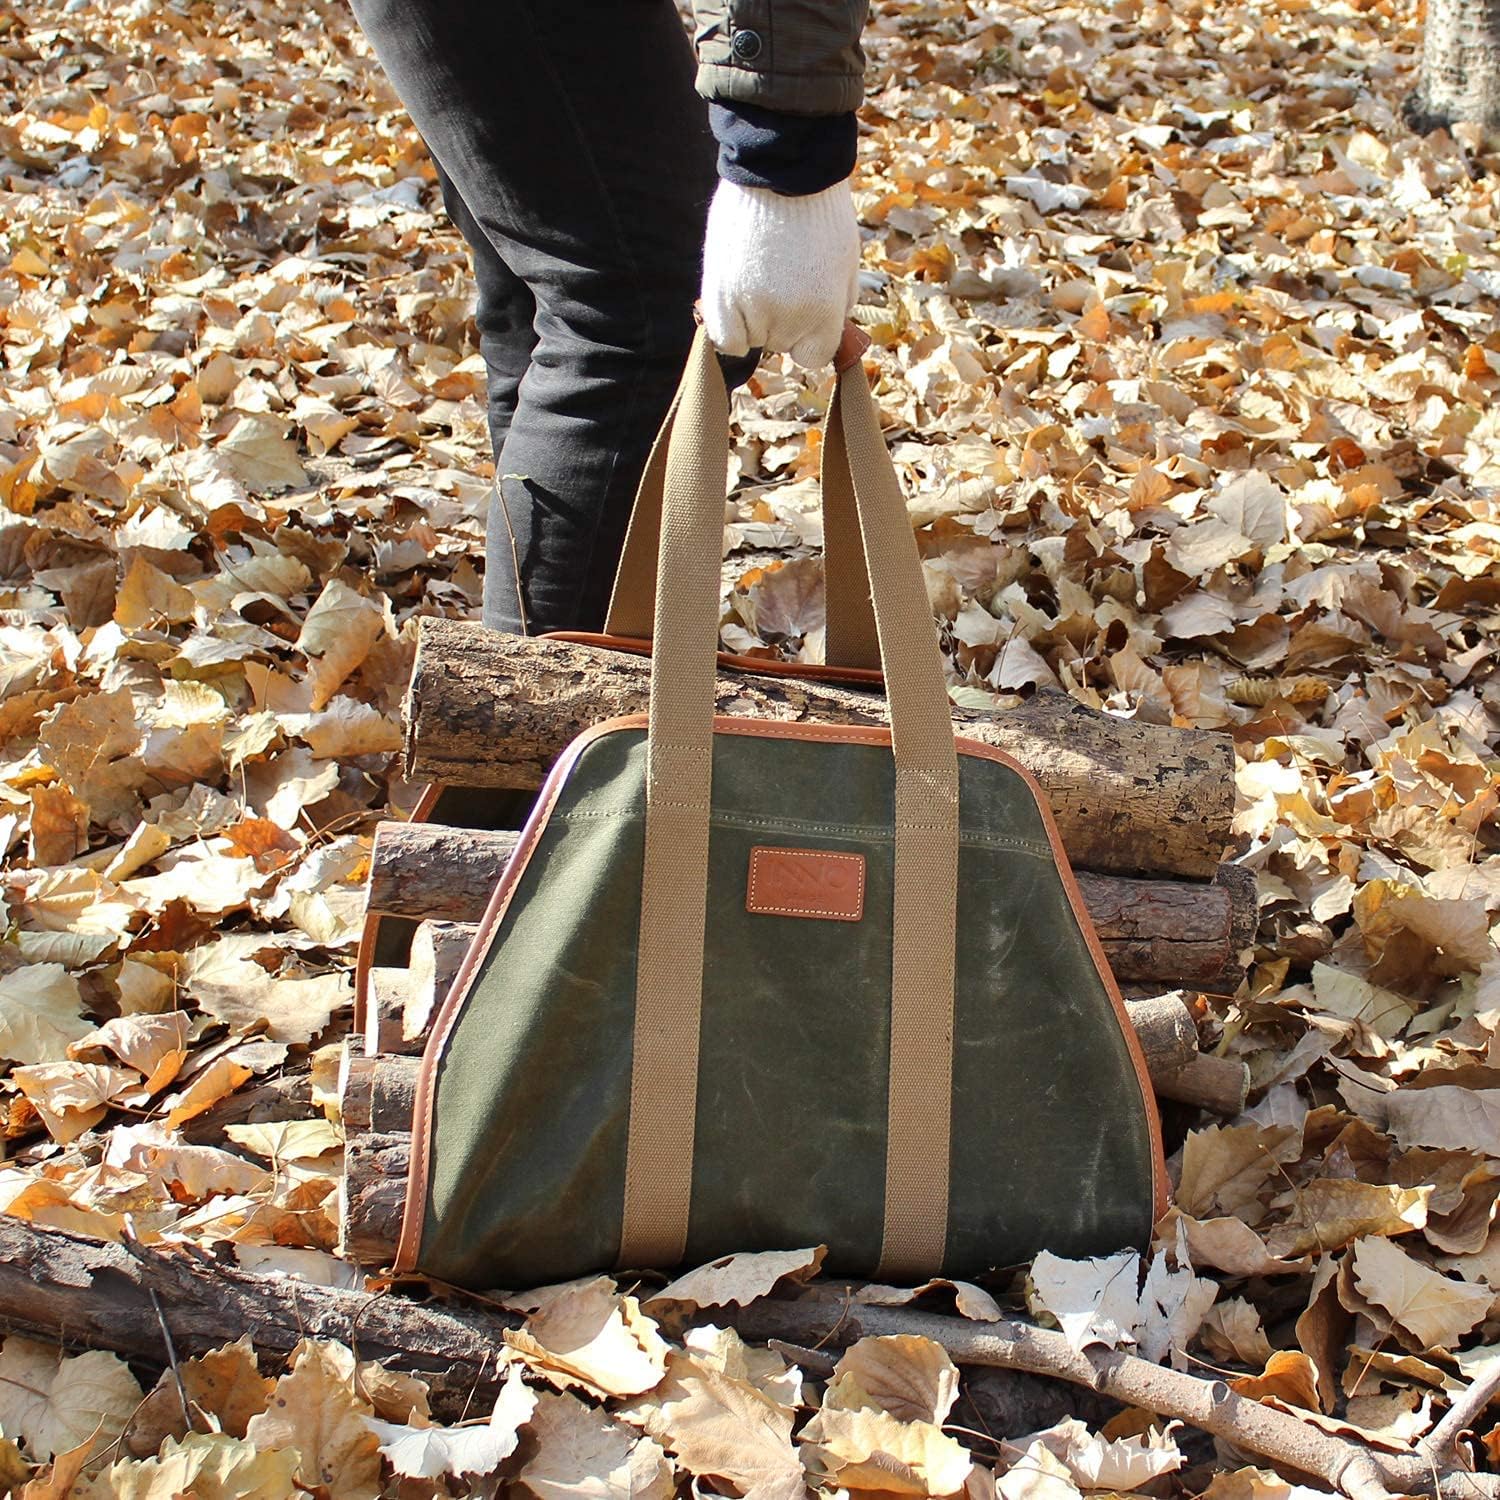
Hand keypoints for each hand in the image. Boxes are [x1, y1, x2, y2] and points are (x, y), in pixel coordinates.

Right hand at [700, 178, 860, 368]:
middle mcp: (788, 318)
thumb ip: (838, 306)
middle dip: (783, 320)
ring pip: (752, 339)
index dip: (810, 336)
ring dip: (754, 318)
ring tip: (759, 275)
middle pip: (781, 345)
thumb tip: (829, 335)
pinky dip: (729, 327)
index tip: (806, 313)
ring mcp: (751, 307)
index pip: (814, 357)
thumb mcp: (846, 263)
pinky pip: (724, 338)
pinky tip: (736, 301)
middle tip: (781, 277)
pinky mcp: (720, 293)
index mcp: (824, 313)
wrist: (783, 170)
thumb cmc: (819, 214)